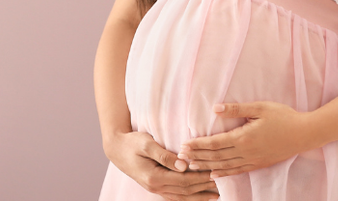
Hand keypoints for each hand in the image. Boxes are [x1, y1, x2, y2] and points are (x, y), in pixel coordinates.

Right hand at [105, 130, 219, 200]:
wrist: (116, 149)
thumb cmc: (132, 142)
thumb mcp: (147, 143)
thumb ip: (165, 155)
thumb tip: (183, 165)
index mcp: (154, 177)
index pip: (183, 180)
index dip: (200, 178)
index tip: (214, 173)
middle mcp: (155, 187)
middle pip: (185, 190)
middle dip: (204, 187)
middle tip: (221, 183)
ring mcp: (155, 189)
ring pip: (181, 197)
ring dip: (199, 196)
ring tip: (216, 194)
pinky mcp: (155, 187)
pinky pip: (175, 196)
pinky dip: (188, 197)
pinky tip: (199, 196)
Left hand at [177, 102, 313, 177]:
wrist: (305, 133)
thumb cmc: (283, 117)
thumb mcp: (260, 107)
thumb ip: (237, 109)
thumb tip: (215, 109)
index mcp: (244, 137)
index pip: (215, 143)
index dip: (198, 145)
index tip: (184, 146)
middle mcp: (246, 152)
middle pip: (216, 157)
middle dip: (197, 157)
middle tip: (180, 158)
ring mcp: (253, 160)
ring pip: (224, 166)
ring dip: (206, 166)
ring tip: (191, 166)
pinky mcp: (259, 164)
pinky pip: (237, 171)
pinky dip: (223, 173)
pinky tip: (213, 174)